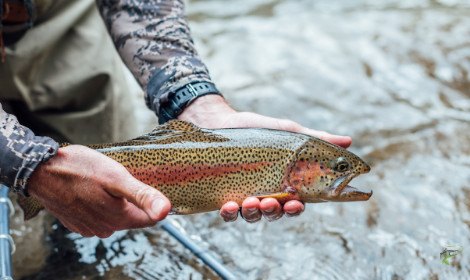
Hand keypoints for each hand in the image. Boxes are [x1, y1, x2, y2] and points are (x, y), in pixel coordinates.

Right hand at [28, 145, 170, 237]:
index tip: (148, 184)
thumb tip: (166, 211)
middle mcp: (105, 228)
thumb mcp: (116, 177)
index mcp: (119, 219)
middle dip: (132, 200)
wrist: (40, 170)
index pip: (149, 219)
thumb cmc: (79, 169)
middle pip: (131, 216)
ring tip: (106, 182)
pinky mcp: (76, 222)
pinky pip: (97, 215)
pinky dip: (99, 203)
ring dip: (115, 201)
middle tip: (123, 178)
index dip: (152, 202)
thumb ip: (142, 195)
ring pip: (114, 216)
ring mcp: (88, 227)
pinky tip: (93, 189)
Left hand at [178, 95, 351, 222]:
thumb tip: (348, 141)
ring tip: (251, 202)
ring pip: (252, 216)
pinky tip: (229, 206)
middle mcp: (265, 194)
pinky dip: (230, 213)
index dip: (297, 208)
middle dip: (276, 212)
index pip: (295, 203)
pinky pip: (228, 213)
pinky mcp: (223, 195)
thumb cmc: (257, 128)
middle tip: (274, 203)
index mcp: (283, 183)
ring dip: (254, 213)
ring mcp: (244, 196)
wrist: (219, 121)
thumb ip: (315, 140)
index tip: (297, 203)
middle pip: (275, 213)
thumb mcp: (288, 133)